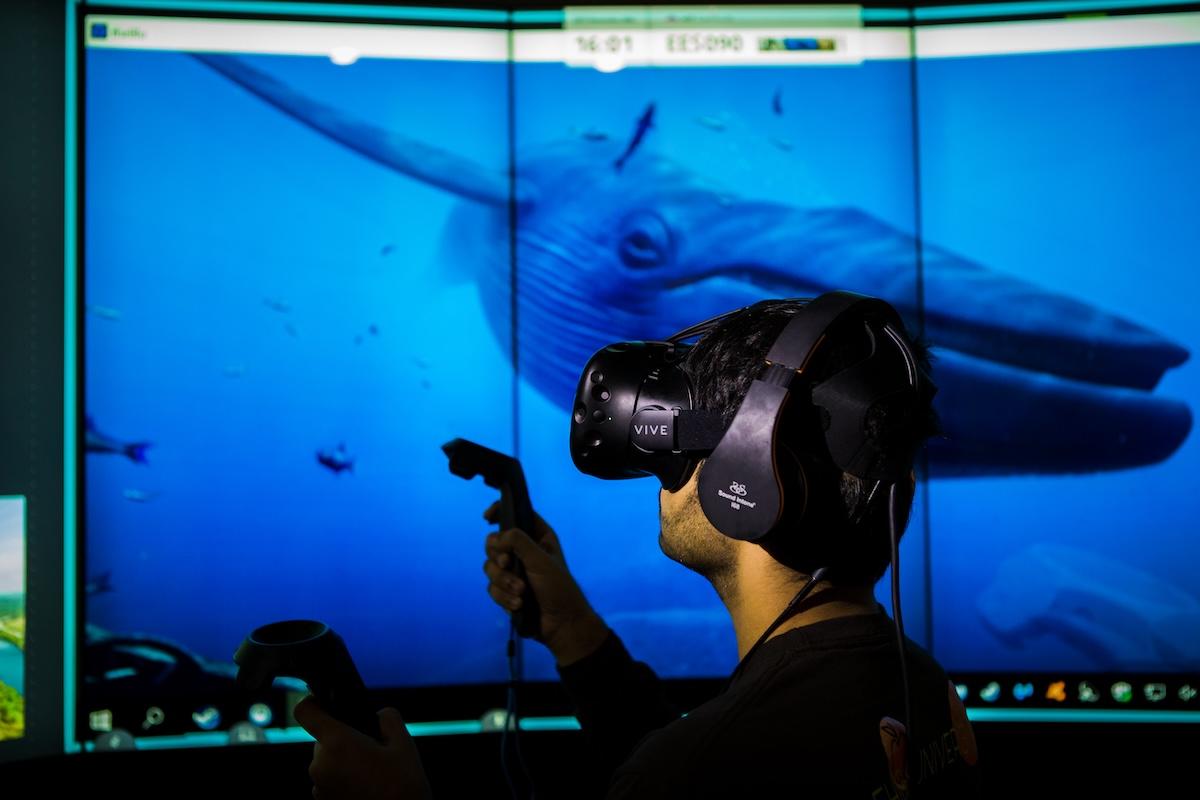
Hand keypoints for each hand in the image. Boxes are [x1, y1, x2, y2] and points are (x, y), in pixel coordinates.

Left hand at [294, 696, 431, 799]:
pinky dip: (342, 779)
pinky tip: (365, 786)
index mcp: (337, 743)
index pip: (305, 711)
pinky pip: (328, 781)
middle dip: (343, 739)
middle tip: (370, 749)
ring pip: (327, 761)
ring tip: (371, 772)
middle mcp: (320, 765)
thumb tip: (378, 715)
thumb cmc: (403, 785)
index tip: (324, 703)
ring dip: (343, 761)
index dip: (313, 702)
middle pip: (323, 739)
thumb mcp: (403, 743)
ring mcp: (319, 787)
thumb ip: (387, 718)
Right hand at [482, 502, 608, 665]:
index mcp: (538, 536)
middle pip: (493, 543)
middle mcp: (524, 551)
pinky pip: (492, 588)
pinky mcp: (506, 590)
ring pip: (490, 568)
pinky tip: (519, 605)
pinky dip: (504, 597)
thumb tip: (496, 538)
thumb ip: (518, 542)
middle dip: (498, 557)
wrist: (561, 624)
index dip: (499, 512)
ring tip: (521, 593)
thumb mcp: (540, 560)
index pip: (515, 514)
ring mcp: (514, 571)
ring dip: (504, 582)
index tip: (487, 517)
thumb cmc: (558, 587)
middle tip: (509, 565)